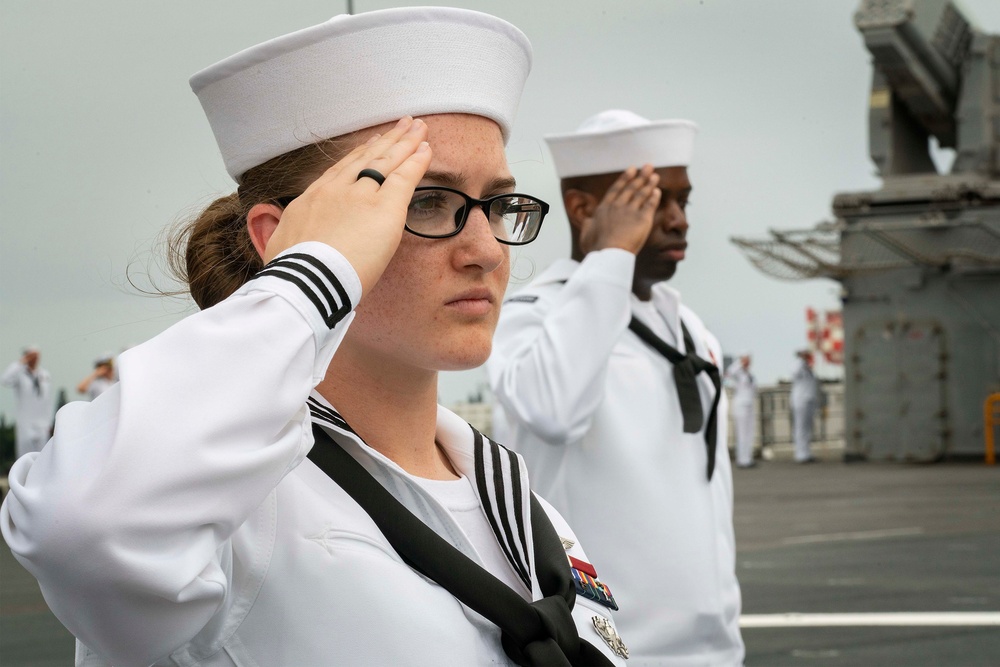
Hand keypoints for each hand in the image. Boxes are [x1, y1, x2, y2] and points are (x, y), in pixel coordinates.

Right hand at [262, 116, 432, 293]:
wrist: (304, 282)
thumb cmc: (291, 277)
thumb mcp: (277, 249)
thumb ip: (282, 238)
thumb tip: (279, 243)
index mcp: (310, 201)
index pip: (339, 172)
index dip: (358, 156)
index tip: (370, 144)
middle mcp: (334, 191)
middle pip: (365, 159)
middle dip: (384, 140)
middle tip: (401, 125)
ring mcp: (359, 196)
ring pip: (386, 161)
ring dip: (404, 142)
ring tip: (418, 128)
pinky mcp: (383, 208)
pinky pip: (404, 178)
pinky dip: (416, 161)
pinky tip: (426, 149)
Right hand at [578, 165, 659, 255]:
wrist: (609, 253)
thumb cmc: (596, 247)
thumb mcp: (585, 234)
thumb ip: (587, 225)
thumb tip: (587, 220)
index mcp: (604, 208)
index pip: (616, 189)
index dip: (625, 178)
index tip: (632, 169)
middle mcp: (618, 206)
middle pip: (631, 188)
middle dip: (640, 176)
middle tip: (648, 166)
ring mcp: (631, 211)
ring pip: (641, 194)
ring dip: (649, 183)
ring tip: (655, 176)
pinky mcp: (643, 219)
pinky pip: (650, 205)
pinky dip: (654, 197)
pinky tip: (657, 191)